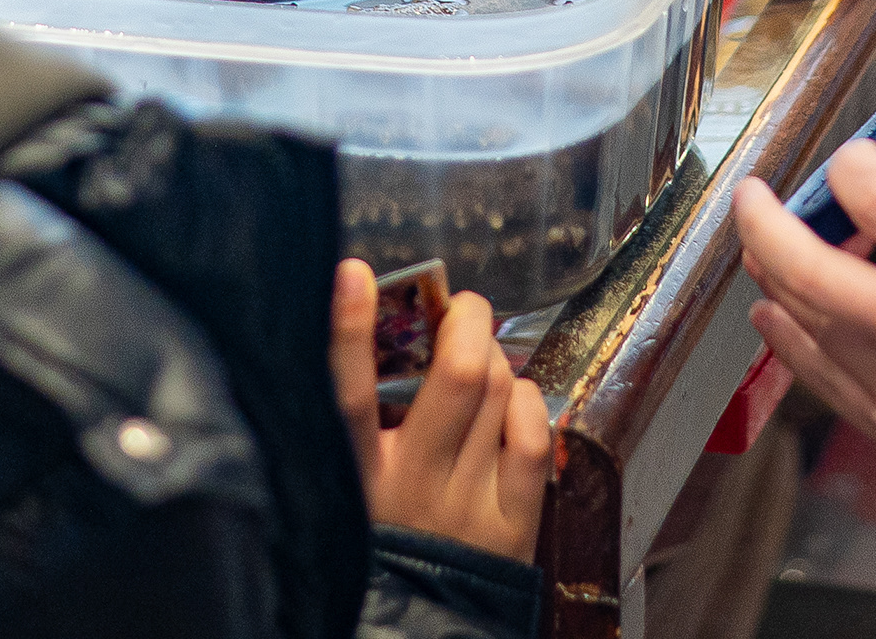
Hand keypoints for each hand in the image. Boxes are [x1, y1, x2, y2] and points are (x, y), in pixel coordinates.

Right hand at [332, 260, 552, 561]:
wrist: (414, 634)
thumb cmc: (376, 544)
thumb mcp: (343, 490)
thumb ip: (352, 428)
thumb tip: (377, 335)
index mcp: (356, 480)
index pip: (347, 395)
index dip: (350, 328)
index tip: (354, 274)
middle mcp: (414, 488)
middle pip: (455, 376)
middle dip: (464, 320)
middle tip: (459, 307)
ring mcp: (469, 505)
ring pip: (497, 392)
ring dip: (493, 354)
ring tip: (480, 353)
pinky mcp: (512, 525)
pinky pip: (532, 437)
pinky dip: (525, 399)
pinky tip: (510, 397)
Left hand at [734, 143, 875, 531]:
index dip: (850, 164)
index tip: (848, 162)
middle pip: (808, 264)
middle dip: (764, 219)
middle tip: (753, 198)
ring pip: (802, 322)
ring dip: (772, 276)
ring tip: (764, 249)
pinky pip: (819, 378)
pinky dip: (791, 336)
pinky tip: (779, 312)